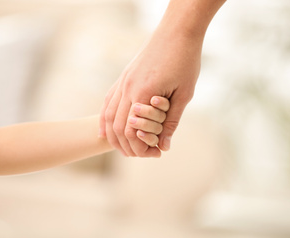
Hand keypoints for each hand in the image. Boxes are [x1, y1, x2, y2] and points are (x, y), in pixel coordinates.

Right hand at [100, 28, 201, 156]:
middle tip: (137, 154)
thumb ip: (171, 121)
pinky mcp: (123, 76)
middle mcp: (127, 88)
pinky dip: (105, 118)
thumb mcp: (184, 94)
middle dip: (125, 145)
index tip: (152, 154)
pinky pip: (108, 101)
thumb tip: (164, 146)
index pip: (130, 131)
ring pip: (108, 115)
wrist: (176, 31)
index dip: (139, 147)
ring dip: (112, 135)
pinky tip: (105, 129)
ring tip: (122, 147)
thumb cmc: (185, 61)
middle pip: (116, 126)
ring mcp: (122, 81)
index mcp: (142, 94)